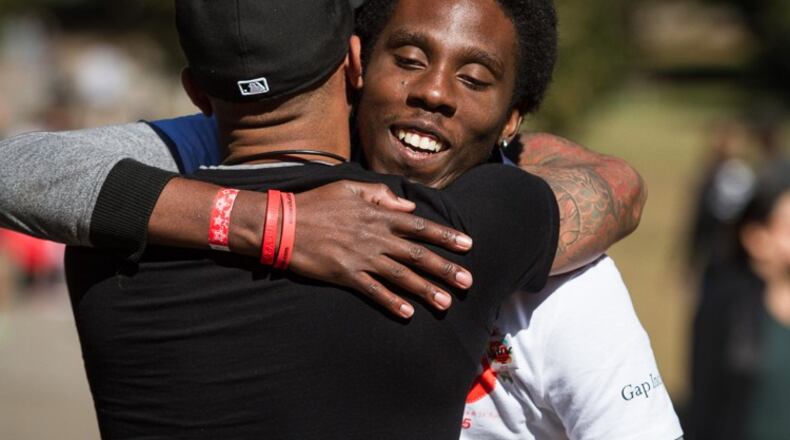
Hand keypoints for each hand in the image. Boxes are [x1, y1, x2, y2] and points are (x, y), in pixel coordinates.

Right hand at [290, 180, 473, 318]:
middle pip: (417, 255)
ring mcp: (362, 257)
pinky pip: (373, 291)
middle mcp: (376, 237)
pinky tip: (408, 313)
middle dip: (445, 269)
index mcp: (378, 215)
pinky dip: (391, 302)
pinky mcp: (346, 275)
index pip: (420, 226)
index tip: (467, 245)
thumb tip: (408, 206)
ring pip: (401, 276)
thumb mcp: (350, 187)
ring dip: (425, 290)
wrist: (284, 223)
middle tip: (468, 281)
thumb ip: (381, 195)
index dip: (445, 236)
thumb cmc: (317, 203)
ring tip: (446, 303)